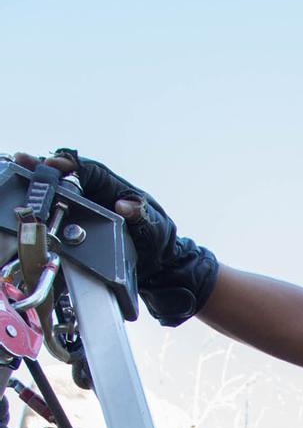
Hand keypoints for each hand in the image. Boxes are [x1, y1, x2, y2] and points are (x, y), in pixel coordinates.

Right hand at [12, 150, 218, 325]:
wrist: (157, 264)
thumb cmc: (159, 240)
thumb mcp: (156, 228)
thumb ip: (142, 216)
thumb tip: (124, 206)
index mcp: (118, 189)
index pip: (92, 172)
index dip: (73, 165)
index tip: (54, 164)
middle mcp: (100, 195)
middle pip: (70, 177)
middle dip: (47, 169)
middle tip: (23, 162)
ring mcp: (89, 209)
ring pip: (62, 192)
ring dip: (41, 184)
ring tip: (18, 176)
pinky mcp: (81, 224)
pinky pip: (60, 212)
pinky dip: (44, 205)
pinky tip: (27, 203)